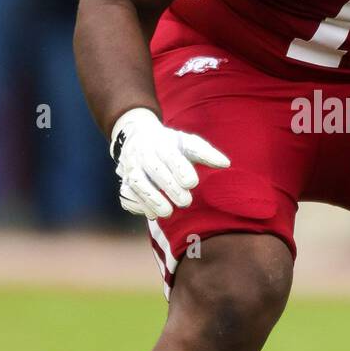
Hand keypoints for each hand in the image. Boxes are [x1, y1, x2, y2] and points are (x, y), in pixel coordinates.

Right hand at [110, 107, 228, 219]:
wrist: (136, 137)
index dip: (180, 168)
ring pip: (137, 183)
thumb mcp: (187, 143)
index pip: (170, 154)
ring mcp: (131, 167)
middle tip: (186, 202)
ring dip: (152, 199)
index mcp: (161, 142)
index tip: (192, 183)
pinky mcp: (124, 181)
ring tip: (168, 212)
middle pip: (154, 168)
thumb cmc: (170, 144)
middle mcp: (144, 153)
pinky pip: (126, 194)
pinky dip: (138, 205)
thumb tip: (226, 164)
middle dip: (169, 187)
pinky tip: (152, 213)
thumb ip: (206, 154)